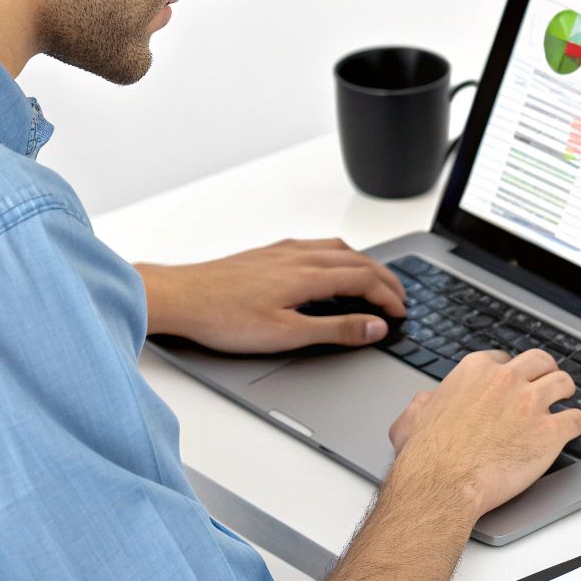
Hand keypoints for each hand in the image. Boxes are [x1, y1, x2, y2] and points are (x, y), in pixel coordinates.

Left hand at [135, 238, 405, 353]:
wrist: (180, 297)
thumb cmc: (224, 318)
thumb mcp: (286, 334)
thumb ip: (334, 329)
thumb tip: (374, 326)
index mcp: (308, 275)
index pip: (364, 279)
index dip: (388, 297)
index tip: (400, 313)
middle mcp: (299, 255)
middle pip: (357, 259)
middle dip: (384, 278)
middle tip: (399, 297)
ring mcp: (282, 251)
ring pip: (337, 248)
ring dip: (363, 263)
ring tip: (374, 280)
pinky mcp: (266, 254)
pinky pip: (315, 246)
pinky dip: (338, 255)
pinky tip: (327, 267)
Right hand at [385, 349, 580, 518]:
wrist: (441, 484)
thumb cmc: (426, 456)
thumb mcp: (413, 416)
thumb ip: (425, 402)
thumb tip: (428, 401)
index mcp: (476, 370)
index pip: (504, 358)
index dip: (511, 371)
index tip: (514, 382)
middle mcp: (506, 380)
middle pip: (541, 361)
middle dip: (545, 372)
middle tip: (547, 383)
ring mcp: (531, 404)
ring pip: (564, 383)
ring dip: (565, 392)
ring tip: (565, 401)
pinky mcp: (549, 432)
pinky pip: (576, 419)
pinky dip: (576, 424)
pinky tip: (571, 429)